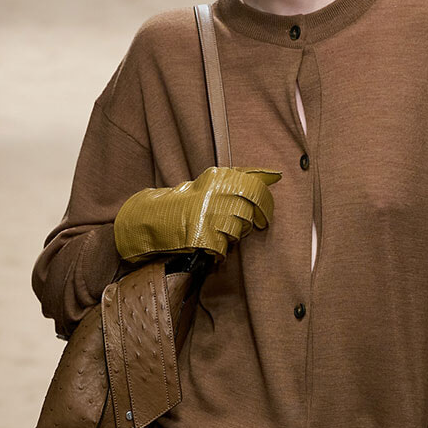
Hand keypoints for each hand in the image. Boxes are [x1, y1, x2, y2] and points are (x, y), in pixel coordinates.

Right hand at [113, 165, 279, 266]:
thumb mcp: (211, 185)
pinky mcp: (202, 236)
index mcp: (216, 177)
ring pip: (239, 230)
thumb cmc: (186, 203)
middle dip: (258, 218)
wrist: (152, 220)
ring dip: (235, 236)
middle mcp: (213, 193)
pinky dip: (219, 252)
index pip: (253, 184)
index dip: (266, 199)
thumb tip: (276, 176)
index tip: (268, 207)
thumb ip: (240, 180)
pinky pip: (223, 248)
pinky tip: (211, 247)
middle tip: (256, 224)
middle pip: (251, 208)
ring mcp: (207, 215)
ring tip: (222, 233)